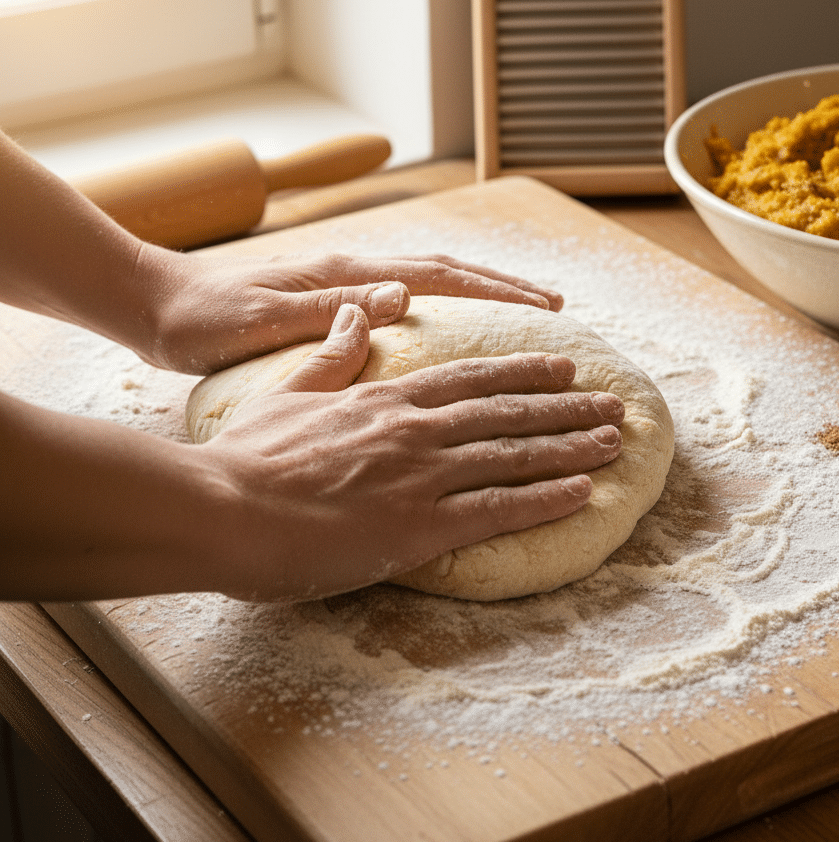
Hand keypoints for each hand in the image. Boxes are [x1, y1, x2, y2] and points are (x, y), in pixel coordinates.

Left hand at [141, 248, 563, 373]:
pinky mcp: (332, 302)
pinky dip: (444, 307)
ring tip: (523, 315)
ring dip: (480, 295)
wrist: (154, 305)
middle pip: (446, 272)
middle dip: (503, 288)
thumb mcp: (261, 321)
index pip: (436, 277)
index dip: (494, 293)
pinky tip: (455, 331)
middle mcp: (352, 272)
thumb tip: (401, 297)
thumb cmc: (201, 320)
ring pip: (430, 282)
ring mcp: (344, 284)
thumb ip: (330, 313)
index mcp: (343, 275)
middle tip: (555, 310)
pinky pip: (406, 300)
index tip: (544, 308)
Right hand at [198, 304, 623, 600]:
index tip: (563, 366)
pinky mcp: (421, 525)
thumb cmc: (247, 458)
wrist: (222, 510)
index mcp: (387, 398)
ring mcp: (423, 475)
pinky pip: (500, 509)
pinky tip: (583, 492)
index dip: (524, 370)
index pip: (473, 378)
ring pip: (515, 452)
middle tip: (610, 403)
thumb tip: (358, 315)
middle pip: (508, 410)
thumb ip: (333, 355)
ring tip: (613, 440)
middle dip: (566, 406)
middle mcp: (417, 429)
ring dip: (571, 446)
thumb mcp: (289, 392)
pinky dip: (546, 498)